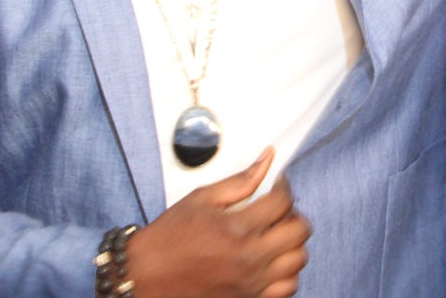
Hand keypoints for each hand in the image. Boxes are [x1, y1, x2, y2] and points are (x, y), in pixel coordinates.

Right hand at [123, 148, 311, 297]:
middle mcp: (249, 258)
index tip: (276, 186)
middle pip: (299, 231)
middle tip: (278, 209)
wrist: (145, 276)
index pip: (283, 201)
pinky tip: (274, 262)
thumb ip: (239, 181)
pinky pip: (287, 288)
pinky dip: (288, 274)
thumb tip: (265, 161)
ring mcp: (251, 282)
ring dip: (293, 243)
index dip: (283, 187)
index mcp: (237, 228)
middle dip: (293, 213)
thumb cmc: (168, 239)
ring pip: (298, 260)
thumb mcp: (201, 199)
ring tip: (277, 234)